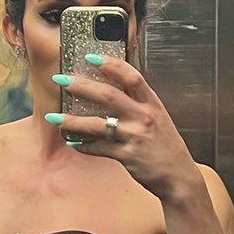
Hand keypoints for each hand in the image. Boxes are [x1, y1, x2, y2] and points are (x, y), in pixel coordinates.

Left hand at [47, 55, 197, 199]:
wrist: (179, 176)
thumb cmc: (166, 147)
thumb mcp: (158, 119)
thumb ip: (139, 104)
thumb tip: (111, 92)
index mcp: (152, 104)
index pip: (132, 77)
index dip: (111, 64)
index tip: (91, 57)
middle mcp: (144, 117)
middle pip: (109, 95)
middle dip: (81, 86)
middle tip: (61, 79)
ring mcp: (135, 137)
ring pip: (97, 125)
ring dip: (72, 120)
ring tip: (54, 117)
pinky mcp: (128, 156)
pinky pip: (99, 148)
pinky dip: (84, 145)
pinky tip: (72, 142)